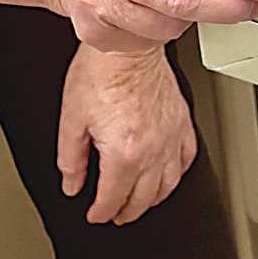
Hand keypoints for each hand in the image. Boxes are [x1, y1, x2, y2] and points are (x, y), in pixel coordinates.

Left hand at [56, 40, 195, 223]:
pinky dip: (177, 174)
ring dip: (151, 199)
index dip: (100, 212)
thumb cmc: (100, 72)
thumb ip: (71, 159)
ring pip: (168, 185)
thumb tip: (73, 184)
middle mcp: (152, 148)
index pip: (113, 199)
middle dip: (125, 211)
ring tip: (140, 202)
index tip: (95, 215)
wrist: (127, 43)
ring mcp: (171, 136)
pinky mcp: (182, 121)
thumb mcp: (71, 118)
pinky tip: (168, 175)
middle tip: (114, 213)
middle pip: (142, 198)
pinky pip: (186, 158)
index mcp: (124, 151)